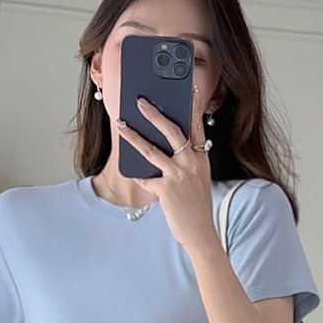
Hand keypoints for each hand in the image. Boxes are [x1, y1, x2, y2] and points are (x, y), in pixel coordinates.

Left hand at [115, 87, 217, 253]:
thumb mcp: (198, 180)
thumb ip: (186, 162)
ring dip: (133, 136)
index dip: (192, 107)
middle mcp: (192, 163)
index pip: (196, 126)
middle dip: (154, 113)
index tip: (189, 90)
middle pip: (172, 130)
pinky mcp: (166, 190)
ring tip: (121, 124)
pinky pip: (146, 178)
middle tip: (140, 101)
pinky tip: (134, 174)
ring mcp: (179, 176)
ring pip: (152, 150)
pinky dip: (139, 177)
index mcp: (201, 159)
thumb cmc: (196, 206)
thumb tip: (160, 147)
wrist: (201, 233)